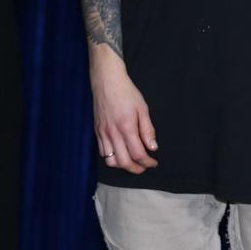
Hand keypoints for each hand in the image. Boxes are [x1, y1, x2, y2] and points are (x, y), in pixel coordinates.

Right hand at [90, 56, 157, 173]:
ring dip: (122, 165)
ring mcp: (103, 133)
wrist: (107, 81)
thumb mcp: (142, 108)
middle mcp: (113, 133)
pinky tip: (120, 153)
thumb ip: (147, 130)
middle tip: (144, 166)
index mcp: (126, 127)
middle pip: (124, 162)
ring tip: (132, 162)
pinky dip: (112, 158)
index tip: (153, 162)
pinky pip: (102, 152)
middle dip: (136, 168)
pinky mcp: (97, 132)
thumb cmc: (126, 92)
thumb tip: (153, 147)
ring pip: (111, 160)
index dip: (147, 162)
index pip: (138, 154)